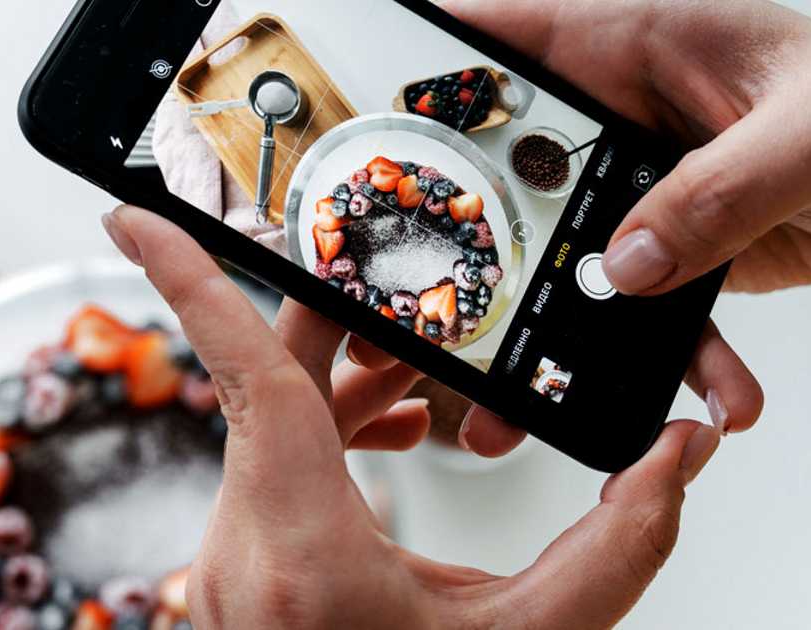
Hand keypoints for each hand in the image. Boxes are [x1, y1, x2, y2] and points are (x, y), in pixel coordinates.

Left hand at [102, 205, 721, 629]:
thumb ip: (617, 547)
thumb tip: (674, 456)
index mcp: (301, 547)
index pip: (244, 374)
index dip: (191, 282)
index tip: (137, 218)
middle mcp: (241, 545)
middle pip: (275, 381)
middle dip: (351, 330)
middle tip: (413, 291)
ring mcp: (229, 559)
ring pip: (269, 422)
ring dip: (350, 388)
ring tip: (427, 392)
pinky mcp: (237, 566)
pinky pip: (268, 465)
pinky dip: (327, 434)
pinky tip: (392, 440)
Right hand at [348, 0, 810, 449]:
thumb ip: (716, 193)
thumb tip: (624, 266)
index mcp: (635, 47)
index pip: (504, 45)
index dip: (430, 78)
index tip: (374, 130)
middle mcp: (624, 118)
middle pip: (513, 179)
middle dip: (474, 246)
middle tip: (440, 309)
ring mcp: (645, 188)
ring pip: (568, 261)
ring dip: (557, 334)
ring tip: (535, 398)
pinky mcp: (678, 244)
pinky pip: (649, 308)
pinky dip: (672, 360)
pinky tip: (708, 393)